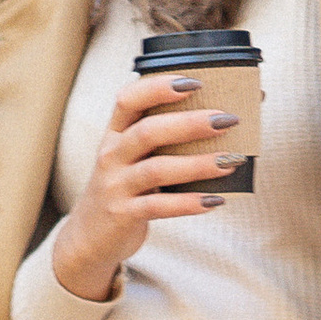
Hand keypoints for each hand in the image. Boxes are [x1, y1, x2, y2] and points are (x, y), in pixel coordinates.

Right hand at [48, 76, 241, 300]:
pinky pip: (159, 206)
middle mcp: (111, 155)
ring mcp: (115, 186)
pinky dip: (189, 203)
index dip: (159, 87)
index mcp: (115, 133)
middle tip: (227, 120)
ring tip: (231, 161)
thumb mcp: (133, 157)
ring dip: (198, 164)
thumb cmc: (125, 187)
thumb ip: (164, 138)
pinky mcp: (123, 214)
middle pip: (148, 131)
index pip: (129, 99)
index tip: (195, 82)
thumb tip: (226, 117)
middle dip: (190, 123)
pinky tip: (215, 200)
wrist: (89, 237)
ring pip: (156, 169)